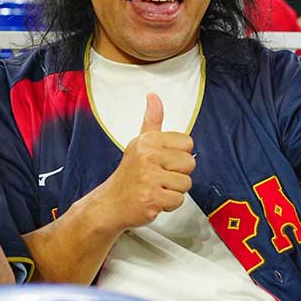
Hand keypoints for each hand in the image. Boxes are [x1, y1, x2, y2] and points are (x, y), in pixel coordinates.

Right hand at [94, 94, 195, 231]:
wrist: (110, 202)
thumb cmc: (129, 174)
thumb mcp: (139, 143)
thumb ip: (152, 120)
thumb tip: (153, 96)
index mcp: (148, 140)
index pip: (187, 143)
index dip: (178, 155)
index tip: (162, 161)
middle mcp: (148, 155)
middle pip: (190, 163)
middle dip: (178, 174)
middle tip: (159, 177)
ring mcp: (150, 177)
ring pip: (186, 183)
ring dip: (173, 191)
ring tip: (156, 188)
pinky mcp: (152, 197)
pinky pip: (178, 200)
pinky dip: (168, 204)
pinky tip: (155, 199)